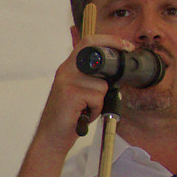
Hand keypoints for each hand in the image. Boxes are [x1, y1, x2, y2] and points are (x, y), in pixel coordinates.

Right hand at [34, 32, 136, 155]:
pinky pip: (97, 98)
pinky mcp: (71, 94)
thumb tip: (113, 73)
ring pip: (102, 85)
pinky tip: (83, 114)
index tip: (126, 45)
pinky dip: (95, 110)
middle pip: (100, 63)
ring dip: (99, 102)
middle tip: (98, 96)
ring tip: (85, 109)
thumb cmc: (67, 116)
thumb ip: (89, 78)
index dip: (111, 40)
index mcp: (68, 67)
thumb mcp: (76, 90)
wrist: (50, 137)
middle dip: (107, 80)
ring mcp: (67, 81)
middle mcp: (66, 70)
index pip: (89, 42)